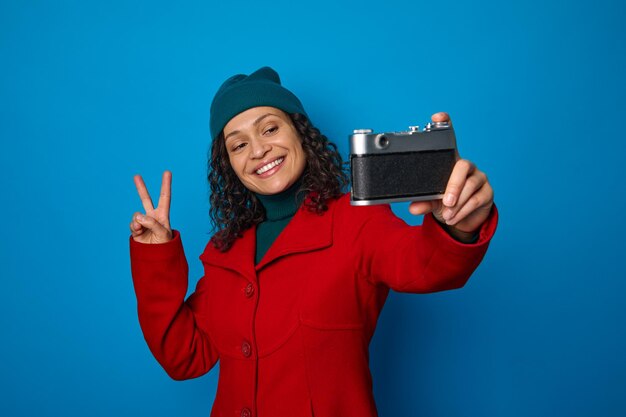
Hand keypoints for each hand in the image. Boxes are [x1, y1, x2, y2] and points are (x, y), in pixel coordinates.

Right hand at [130, 171, 172, 243]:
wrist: (156, 257)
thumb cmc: (165, 245)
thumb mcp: (162, 233)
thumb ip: (151, 223)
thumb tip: (138, 216)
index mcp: (163, 215)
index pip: (165, 197)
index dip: (166, 185)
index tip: (167, 172)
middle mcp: (153, 216)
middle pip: (146, 199)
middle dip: (141, 188)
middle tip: (136, 176)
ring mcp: (143, 222)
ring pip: (136, 214)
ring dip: (138, 221)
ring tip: (143, 229)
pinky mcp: (136, 229)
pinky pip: (133, 223)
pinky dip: (135, 227)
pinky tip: (139, 232)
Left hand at [409, 112, 493, 238]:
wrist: (462, 219)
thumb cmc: (445, 203)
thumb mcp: (431, 201)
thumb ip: (423, 202)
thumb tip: (413, 208)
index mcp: (450, 163)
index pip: (449, 139)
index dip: (446, 125)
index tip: (438, 116)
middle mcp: (466, 166)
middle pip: (463, 166)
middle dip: (454, 185)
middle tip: (445, 201)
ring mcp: (479, 177)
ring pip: (471, 185)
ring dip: (458, 202)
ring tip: (447, 214)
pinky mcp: (487, 192)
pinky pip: (477, 199)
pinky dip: (464, 210)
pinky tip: (454, 217)